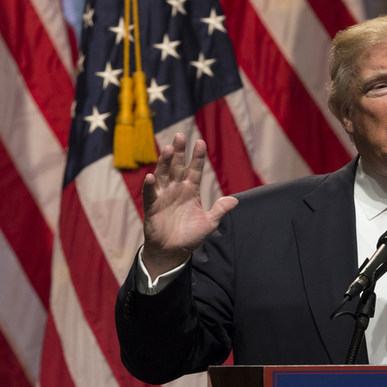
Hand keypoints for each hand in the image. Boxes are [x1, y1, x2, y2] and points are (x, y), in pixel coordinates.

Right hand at [141, 133, 237, 279]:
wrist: (174, 251)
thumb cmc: (191, 235)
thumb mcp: (209, 223)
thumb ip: (220, 210)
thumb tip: (235, 200)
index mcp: (191, 191)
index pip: (194, 170)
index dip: (197, 157)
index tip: (201, 142)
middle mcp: (176, 189)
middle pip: (177, 166)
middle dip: (178, 152)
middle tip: (180, 136)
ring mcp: (163, 196)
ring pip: (163, 175)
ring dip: (164, 162)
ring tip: (167, 149)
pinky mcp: (152, 206)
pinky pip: (150, 194)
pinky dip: (150, 185)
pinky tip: (150, 176)